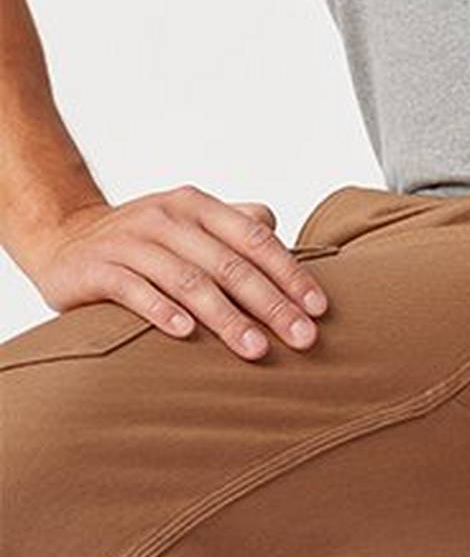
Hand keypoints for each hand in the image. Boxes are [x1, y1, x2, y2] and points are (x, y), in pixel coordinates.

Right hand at [22, 184, 328, 360]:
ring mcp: (130, 241)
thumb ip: (239, 226)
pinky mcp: (96, 268)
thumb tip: (283, 232)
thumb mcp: (193, 224)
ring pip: (188, 281)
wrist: (62, 236)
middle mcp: (167, 218)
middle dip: (271, 305)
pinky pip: (134, 290)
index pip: (256, 240)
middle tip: (303, 339)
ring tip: (256, 349)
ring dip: (227, 317)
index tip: (319, 310)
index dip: (291, 275)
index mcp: (199, 207)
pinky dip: (161, 311)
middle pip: (231, 265)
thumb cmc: (147, 241)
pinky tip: (186, 334)